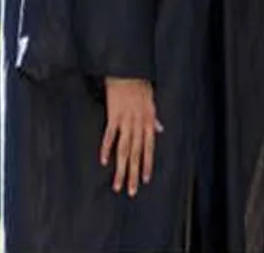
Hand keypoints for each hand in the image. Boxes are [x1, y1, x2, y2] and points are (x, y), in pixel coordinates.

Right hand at [101, 77, 162, 196]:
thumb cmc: (140, 86)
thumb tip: (159, 129)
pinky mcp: (113, 116)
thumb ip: (154, 118)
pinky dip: (106, 148)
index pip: (149, 149)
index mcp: (149, 122)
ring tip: (118, 184)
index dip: (147, 165)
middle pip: (136, 154)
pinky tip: (104, 162)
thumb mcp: (152, 102)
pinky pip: (110, 135)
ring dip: (121, 168)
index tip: (145, 180)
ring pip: (124, 149)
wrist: (128, 72)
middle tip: (131, 191)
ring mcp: (126, 121)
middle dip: (134, 173)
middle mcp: (139, 124)